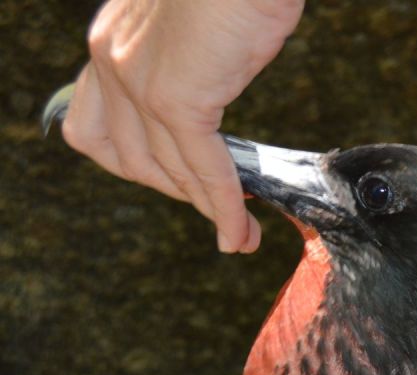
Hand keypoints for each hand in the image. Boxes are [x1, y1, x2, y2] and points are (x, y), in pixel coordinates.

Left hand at [60, 0, 304, 252]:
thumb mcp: (199, 24)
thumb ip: (193, 58)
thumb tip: (218, 82)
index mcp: (113, 41)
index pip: (103, 127)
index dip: (140, 164)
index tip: (182, 178)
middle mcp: (112, 62)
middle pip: (126, 157)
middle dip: (174, 192)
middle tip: (218, 211)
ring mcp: (138, 82)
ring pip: (164, 170)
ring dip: (205, 209)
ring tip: (239, 235)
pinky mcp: (176, 97)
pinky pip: (201, 167)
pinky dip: (222, 203)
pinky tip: (240, 225)